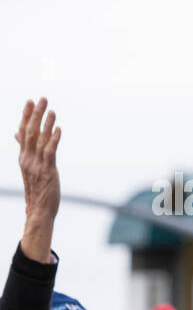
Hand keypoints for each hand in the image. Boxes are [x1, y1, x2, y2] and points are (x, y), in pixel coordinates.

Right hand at [15, 98, 61, 262]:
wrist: (39, 211)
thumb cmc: (38, 190)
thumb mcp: (30, 168)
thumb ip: (26, 150)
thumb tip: (18, 135)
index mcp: (23, 157)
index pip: (23, 132)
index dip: (26, 116)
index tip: (29, 102)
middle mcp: (27, 159)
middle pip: (30, 132)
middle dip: (35, 114)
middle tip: (41, 99)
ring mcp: (37, 165)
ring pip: (40, 140)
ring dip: (46, 123)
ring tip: (52, 110)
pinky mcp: (47, 171)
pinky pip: (50, 152)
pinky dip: (54, 139)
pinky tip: (58, 129)